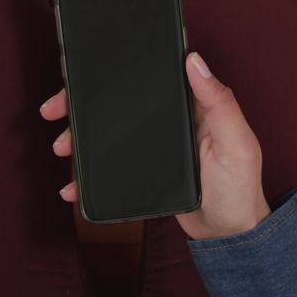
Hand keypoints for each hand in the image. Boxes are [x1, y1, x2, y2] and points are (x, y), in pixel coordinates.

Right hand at [40, 52, 270, 239]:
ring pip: (109, 133)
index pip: (150, 77)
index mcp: (193, 106)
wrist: (230, 235)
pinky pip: (111, 165)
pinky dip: (88, 174)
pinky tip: (73, 183)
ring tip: (62, 147)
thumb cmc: (240, 189)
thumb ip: (219, 103)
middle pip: (119, 102)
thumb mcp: (236, 143)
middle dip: (83, 104)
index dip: (117, 72)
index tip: (86, 73)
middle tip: (56, 110)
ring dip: (81, 137)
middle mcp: (171, 120)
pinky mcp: (145, 169)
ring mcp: (155, 145)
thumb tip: (195, 60)